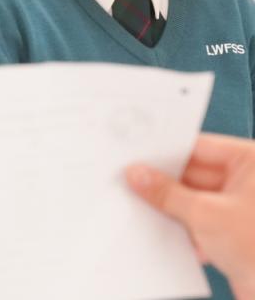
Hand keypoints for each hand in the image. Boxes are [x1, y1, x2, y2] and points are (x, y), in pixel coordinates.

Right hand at [127, 134, 254, 296]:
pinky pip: (201, 216)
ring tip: (146, 209)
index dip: (166, 153)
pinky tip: (165, 230)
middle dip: (166, 184)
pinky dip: (184, 223)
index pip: (198, 148)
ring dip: (173, 206)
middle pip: (194, 173)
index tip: (137, 157)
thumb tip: (139, 176)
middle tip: (134, 184)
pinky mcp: (235, 227)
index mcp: (251, 162)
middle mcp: (249, 179)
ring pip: (195, 196)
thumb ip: (168, 193)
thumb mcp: (206, 215)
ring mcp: (242, 204)